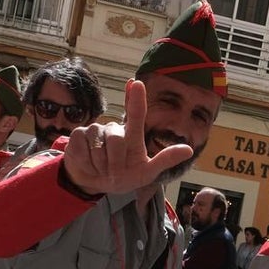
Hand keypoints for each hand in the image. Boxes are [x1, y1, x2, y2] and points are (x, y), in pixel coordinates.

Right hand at [62, 80, 193, 195]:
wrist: (95, 184)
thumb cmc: (124, 176)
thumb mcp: (147, 173)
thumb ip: (165, 160)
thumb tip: (190, 150)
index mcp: (132, 134)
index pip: (136, 113)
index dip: (136, 98)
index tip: (136, 84)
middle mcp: (115, 128)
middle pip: (117, 140)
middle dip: (116, 163)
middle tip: (115, 173)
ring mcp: (95, 129)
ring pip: (99, 147)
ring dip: (101, 165)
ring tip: (102, 168)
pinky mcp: (78, 136)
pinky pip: (82, 149)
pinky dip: (87, 164)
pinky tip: (88, 165)